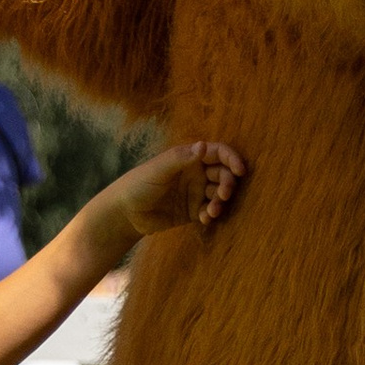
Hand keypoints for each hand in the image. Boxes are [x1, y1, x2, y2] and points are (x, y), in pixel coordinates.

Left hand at [95, 141, 246, 241]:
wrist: (123, 214)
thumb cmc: (137, 185)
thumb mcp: (158, 169)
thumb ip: (181, 158)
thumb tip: (204, 145)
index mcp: (189, 159)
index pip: (218, 153)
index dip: (232, 158)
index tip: (240, 170)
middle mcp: (196, 173)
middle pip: (223, 174)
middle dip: (227, 184)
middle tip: (223, 195)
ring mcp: (195, 192)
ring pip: (218, 194)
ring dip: (220, 201)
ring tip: (212, 211)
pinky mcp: (192, 211)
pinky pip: (209, 210)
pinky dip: (211, 214)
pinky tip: (204, 219)